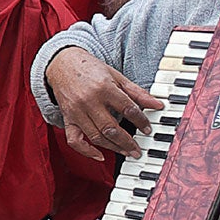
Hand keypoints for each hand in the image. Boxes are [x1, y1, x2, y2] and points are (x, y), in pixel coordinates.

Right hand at [44, 46, 162, 160]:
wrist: (62, 63)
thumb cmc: (90, 69)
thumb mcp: (116, 76)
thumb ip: (136, 92)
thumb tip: (157, 104)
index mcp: (104, 88)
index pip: (127, 109)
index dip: (141, 121)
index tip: (148, 129)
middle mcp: (89, 101)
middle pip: (111, 128)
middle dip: (128, 142)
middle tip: (138, 150)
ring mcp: (77, 112)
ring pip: (96, 137)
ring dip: (113, 147)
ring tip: (126, 152)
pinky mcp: (67, 119)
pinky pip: (74, 140)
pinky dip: (86, 151)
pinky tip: (100, 155)